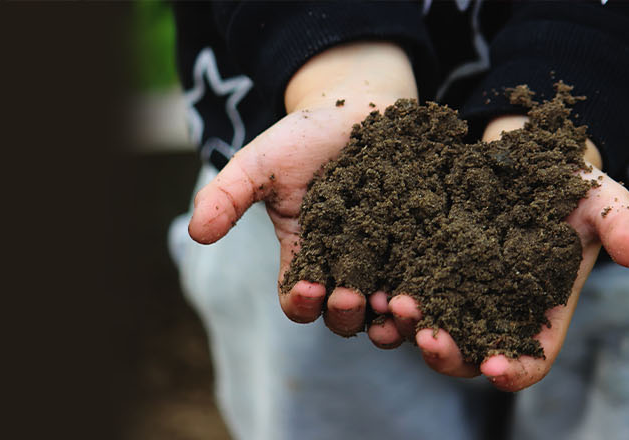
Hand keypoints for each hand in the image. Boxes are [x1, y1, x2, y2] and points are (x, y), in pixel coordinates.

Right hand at [187, 41, 417, 336]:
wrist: (365, 105)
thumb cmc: (305, 136)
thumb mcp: (260, 163)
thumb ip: (227, 195)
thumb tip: (196, 233)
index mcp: (305, 257)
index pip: (299, 300)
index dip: (302, 302)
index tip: (308, 287)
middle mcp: (348, 268)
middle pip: (346, 315)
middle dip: (347, 314)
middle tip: (352, 298)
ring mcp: (391, 260)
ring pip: (390, 309)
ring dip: (392, 316)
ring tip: (397, 304)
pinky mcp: (429, 245)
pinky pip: (431, 281)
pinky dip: (431, 291)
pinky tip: (432, 285)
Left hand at [379, 115, 628, 391]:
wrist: (516, 152)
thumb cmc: (565, 183)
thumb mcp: (598, 197)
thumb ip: (619, 223)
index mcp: (537, 315)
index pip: (527, 359)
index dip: (512, 369)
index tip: (495, 368)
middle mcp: (489, 314)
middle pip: (465, 354)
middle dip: (447, 354)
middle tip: (430, 338)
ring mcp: (449, 294)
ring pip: (423, 329)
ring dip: (406, 331)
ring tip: (395, 310)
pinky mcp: (415, 268)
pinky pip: (393, 294)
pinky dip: (379, 301)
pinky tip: (368, 291)